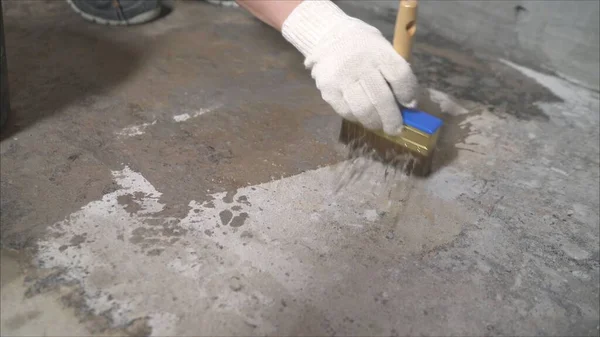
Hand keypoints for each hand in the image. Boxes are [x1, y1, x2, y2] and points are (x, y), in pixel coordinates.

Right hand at [282, 1, 418, 135]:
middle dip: (392, 119)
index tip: (411, 105)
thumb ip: (394, 71)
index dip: (408, 94)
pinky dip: (358, 118)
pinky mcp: (329, 90)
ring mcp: (342, 79)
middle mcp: (360, 65)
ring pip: (363, 110)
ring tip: (380, 125)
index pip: (400, 76)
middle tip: (396, 128)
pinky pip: (347, 112)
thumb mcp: (382, 47)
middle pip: (382, 99)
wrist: (327, 37)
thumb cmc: (363, 46)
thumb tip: (407, 103)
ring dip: (375, 123)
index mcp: (379, 52)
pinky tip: (362, 116)